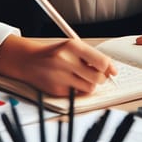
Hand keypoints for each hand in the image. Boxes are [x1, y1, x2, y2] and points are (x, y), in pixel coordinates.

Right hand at [0, 35, 117, 96]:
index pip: (101, 61)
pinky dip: (79, 90)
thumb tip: (111, 70)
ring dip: (90, 84)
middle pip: (98, 77)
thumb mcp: (72, 47)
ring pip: (90, 88)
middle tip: (97, 74)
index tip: (112, 70)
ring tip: (82, 77)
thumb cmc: (55, 53)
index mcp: (72, 47)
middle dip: (101, 78)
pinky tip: (72, 82)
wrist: (29, 61)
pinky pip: (78, 95)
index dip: (109, 68)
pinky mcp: (57, 90)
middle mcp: (66, 61)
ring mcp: (61, 77)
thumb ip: (91, 56)